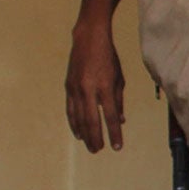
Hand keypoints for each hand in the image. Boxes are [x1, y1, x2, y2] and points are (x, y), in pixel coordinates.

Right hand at [64, 23, 125, 151]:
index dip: (114, 133)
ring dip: (85, 134)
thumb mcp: (118, 78)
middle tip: (99, 150)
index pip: (110, 116)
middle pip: (92, 120)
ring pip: (79, 117)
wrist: (88, 38)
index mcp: (104, 87)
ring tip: (90, 146)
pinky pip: (70, 109)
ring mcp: (76, 88)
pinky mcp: (68, 86)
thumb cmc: (108, 58)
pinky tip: (78, 133)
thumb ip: (119, 101)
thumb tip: (120, 121)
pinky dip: (74, 123)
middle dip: (96, 138)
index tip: (117, 147)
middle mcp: (88, 89)